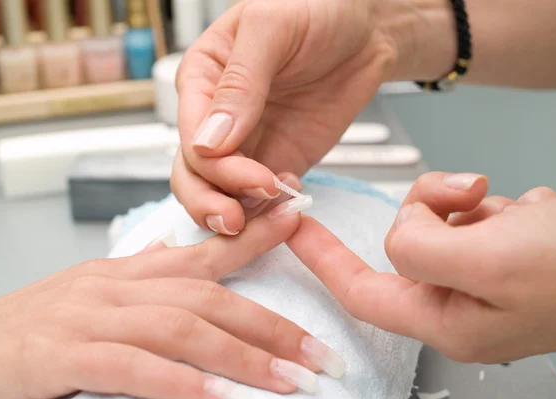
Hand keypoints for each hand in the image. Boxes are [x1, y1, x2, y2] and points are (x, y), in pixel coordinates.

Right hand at [0, 180, 342, 398]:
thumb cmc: (32, 329)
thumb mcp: (92, 294)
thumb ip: (138, 274)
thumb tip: (172, 247)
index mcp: (126, 272)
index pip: (203, 251)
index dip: (254, 237)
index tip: (299, 224)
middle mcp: (114, 286)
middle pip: (207, 297)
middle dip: (269, 326)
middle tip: (319, 354)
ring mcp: (88, 317)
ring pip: (180, 329)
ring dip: (241, 357)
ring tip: (289, 381)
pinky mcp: (60, 356)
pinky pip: (132, 368)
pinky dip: (180, 382)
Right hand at [171, 0, 431, 234]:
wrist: (366, 28)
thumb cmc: (316, 9)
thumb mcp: (272, 29)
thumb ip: (240, 83)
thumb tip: (208, 139)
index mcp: (203, 79)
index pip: (189, 134)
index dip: (213, 164)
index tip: (250, 175)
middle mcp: (218, 116)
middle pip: (194, 173)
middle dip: (212, 200)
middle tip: (238, 220)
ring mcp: (248, 143)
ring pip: (220, 192)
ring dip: (238, 211)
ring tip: (271, 211)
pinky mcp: (278, 160)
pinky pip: (261, 196)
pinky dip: (269, 209)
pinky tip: (289, 200)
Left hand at [288, 172, 555, 362]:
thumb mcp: (489, 258)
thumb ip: (421, 248)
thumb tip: (399, 233)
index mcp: (449, 321)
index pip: (360, 291)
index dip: (322, 260)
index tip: (294, 230)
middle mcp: (466, 307)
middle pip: (408, 244)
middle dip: (429, 208)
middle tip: (471, 195)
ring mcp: (492, 283)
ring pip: (445, 225)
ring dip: (472, 205)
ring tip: (521, 214)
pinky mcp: (514, 260)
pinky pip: (482, 219)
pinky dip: (503, 207)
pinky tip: (539, 217)